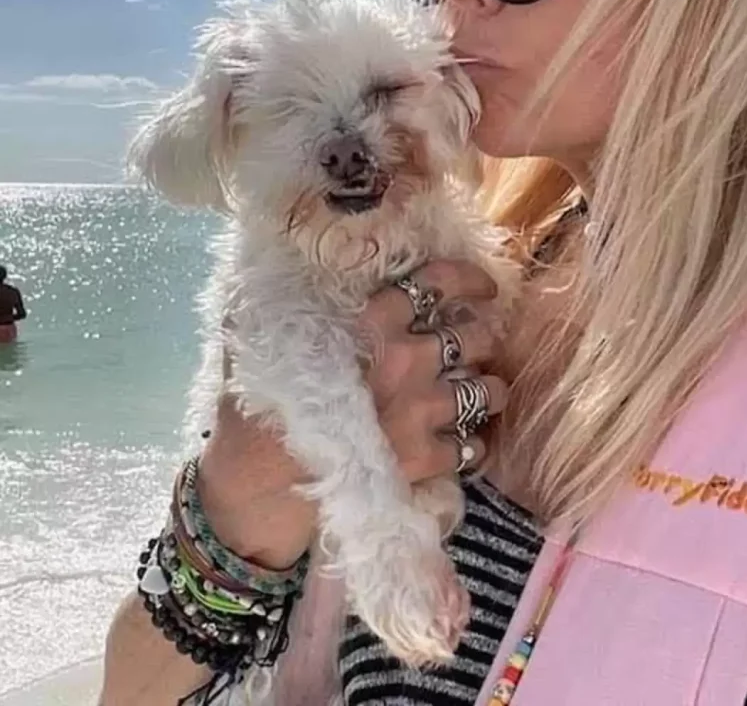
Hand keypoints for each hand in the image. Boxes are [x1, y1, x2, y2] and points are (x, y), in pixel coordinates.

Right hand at [197, 259, 508, 568]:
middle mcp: (406, 359)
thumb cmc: (259, 402)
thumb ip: (301, 301)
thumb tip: (302, 266)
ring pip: (486, 390)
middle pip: (473, 337)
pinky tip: (463, 443)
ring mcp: (420, 410)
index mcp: (371, 321)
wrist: (257, 480)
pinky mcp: (424, 458)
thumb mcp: (270, 334)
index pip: (437, 284)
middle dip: (479, 339)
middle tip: (473, 346)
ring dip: (487, 389)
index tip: (485, 288)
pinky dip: (473, 444)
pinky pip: (473, 446)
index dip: (470, 280)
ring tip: (481, 392)